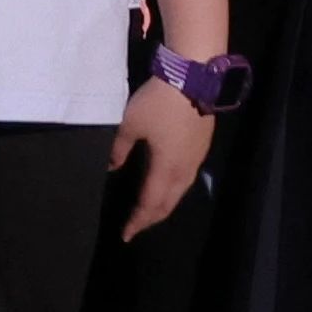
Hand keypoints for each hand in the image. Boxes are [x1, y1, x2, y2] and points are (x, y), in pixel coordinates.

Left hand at [108, 76, 216, 234]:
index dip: (137, 221)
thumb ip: (119, 149)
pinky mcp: (201, 148)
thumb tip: (111, 168)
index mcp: (166, 168)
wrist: (194, 77)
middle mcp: (184, 170)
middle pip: (168, 204)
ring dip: (163, 206)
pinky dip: (173, 191)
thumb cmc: (159, 102)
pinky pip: (185, 180)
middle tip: (136, 227)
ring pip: (179, 193)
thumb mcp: (130, 124)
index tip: (125, 234)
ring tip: (149, 211)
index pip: (150, 204)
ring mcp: (195, 159)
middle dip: (151, 219)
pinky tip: (165, 185)